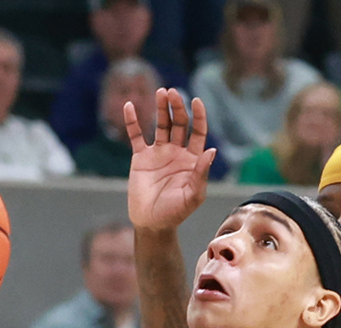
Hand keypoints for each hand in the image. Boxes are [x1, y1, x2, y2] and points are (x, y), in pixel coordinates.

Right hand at [126, 87, 215, 230]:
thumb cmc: (175, 213)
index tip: (196, 101)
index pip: (198, 132)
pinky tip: (129, 106)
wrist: (151, 223)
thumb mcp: (193, 195)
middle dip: (177, 107)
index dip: (198, 116)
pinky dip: (132, 121)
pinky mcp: (140, 157)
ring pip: (160, 124)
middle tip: (173, 93)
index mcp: (192, 159)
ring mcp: (158, 153)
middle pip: (179, 123)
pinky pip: (135, 135)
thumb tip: (211, 151)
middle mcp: (176, 152)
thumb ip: (201, 173)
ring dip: (160, 108)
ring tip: (161, 92)